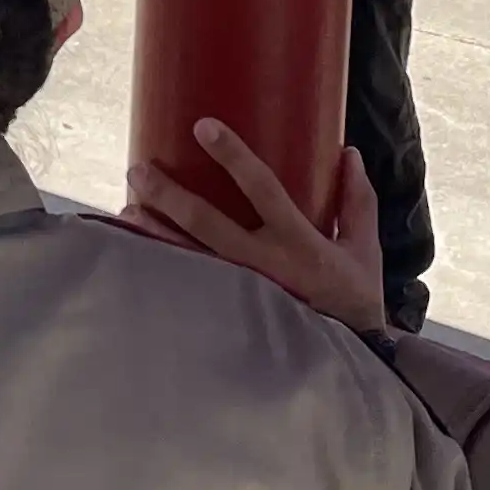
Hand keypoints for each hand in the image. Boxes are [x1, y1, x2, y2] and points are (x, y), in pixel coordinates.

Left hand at [125, 121, 388, 338]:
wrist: (351, 362)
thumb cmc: (354, 301)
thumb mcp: (363, 251)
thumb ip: (356, 202)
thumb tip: (350, 152)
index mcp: (300, 244)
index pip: (263, 190)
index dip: (233, 157)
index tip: (203, 126)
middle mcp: (265, 267)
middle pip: (208, 225)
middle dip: (169, 196)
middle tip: (138, 169)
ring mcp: (243, 294)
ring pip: (189, 258)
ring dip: (154, 232)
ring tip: (126, 207)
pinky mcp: (231, 314)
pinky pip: (191, 286)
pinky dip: (162, 269)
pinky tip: (135, 254)